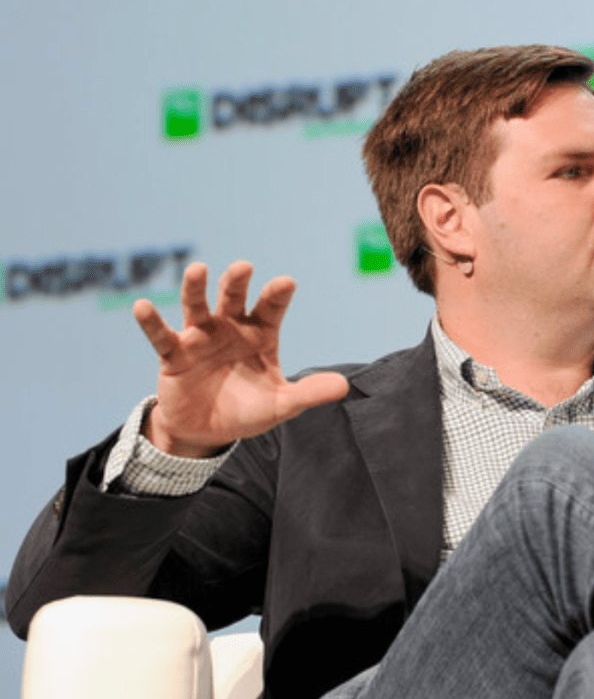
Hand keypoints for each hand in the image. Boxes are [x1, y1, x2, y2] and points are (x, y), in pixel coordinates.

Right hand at [133, 261, 348, 457]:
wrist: (207, 431)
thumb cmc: (247, 410)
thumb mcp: (282, 406)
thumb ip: (309, 393)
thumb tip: (345, 385)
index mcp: (260, 335)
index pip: (271, 309)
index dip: (277, 295)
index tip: (286, 282)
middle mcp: (230, 328)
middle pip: (233, 298)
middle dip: (237, 282)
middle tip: (243, 267)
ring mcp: (200, 338)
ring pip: (197, 306)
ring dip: (195, 289)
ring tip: (197, 269)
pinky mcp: (174, 354)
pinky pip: (161, 335)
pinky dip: (151, 321)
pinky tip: (142, 306)